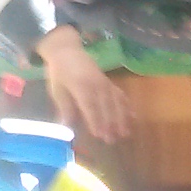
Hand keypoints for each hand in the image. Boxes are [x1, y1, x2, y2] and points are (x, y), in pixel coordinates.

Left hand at [37, 25, 130, 142]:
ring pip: (115, 102)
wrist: (67, 51)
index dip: (95, 121)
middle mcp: (96, 84)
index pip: (90, 106)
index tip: (99, 135)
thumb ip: (64, 108)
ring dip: (121, 118)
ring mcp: (104, 82)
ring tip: (125, 133)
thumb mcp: (57, 90)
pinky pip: (120, 94)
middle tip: (112, 140)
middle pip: (105, 106)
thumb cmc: (59, 73)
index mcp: (81, 86)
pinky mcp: (109, 82)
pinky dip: (126, 106)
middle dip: (110, 124)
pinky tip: (132, 117)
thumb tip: (67, 126)